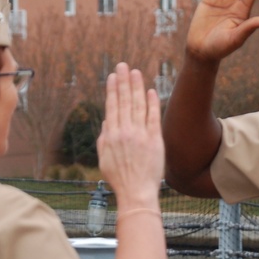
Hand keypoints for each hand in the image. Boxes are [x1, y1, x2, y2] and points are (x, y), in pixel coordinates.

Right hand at [96, 63, 163, 206]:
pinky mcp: (154, 140)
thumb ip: (104, 139)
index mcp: (110, 135)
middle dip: (123, 81)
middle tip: (123, 66)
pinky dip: (152, 103)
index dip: (112, 90)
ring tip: (135, 72)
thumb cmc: (119, 179)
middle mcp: (124, 132)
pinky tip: (150, 91)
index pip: (112, 106)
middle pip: (124, 101)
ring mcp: (140, 135)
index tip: (113, 77)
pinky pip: (153, 117)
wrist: (136, 192)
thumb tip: (107, 122)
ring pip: (138, 105)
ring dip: (136, 87)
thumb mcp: (104, 159)